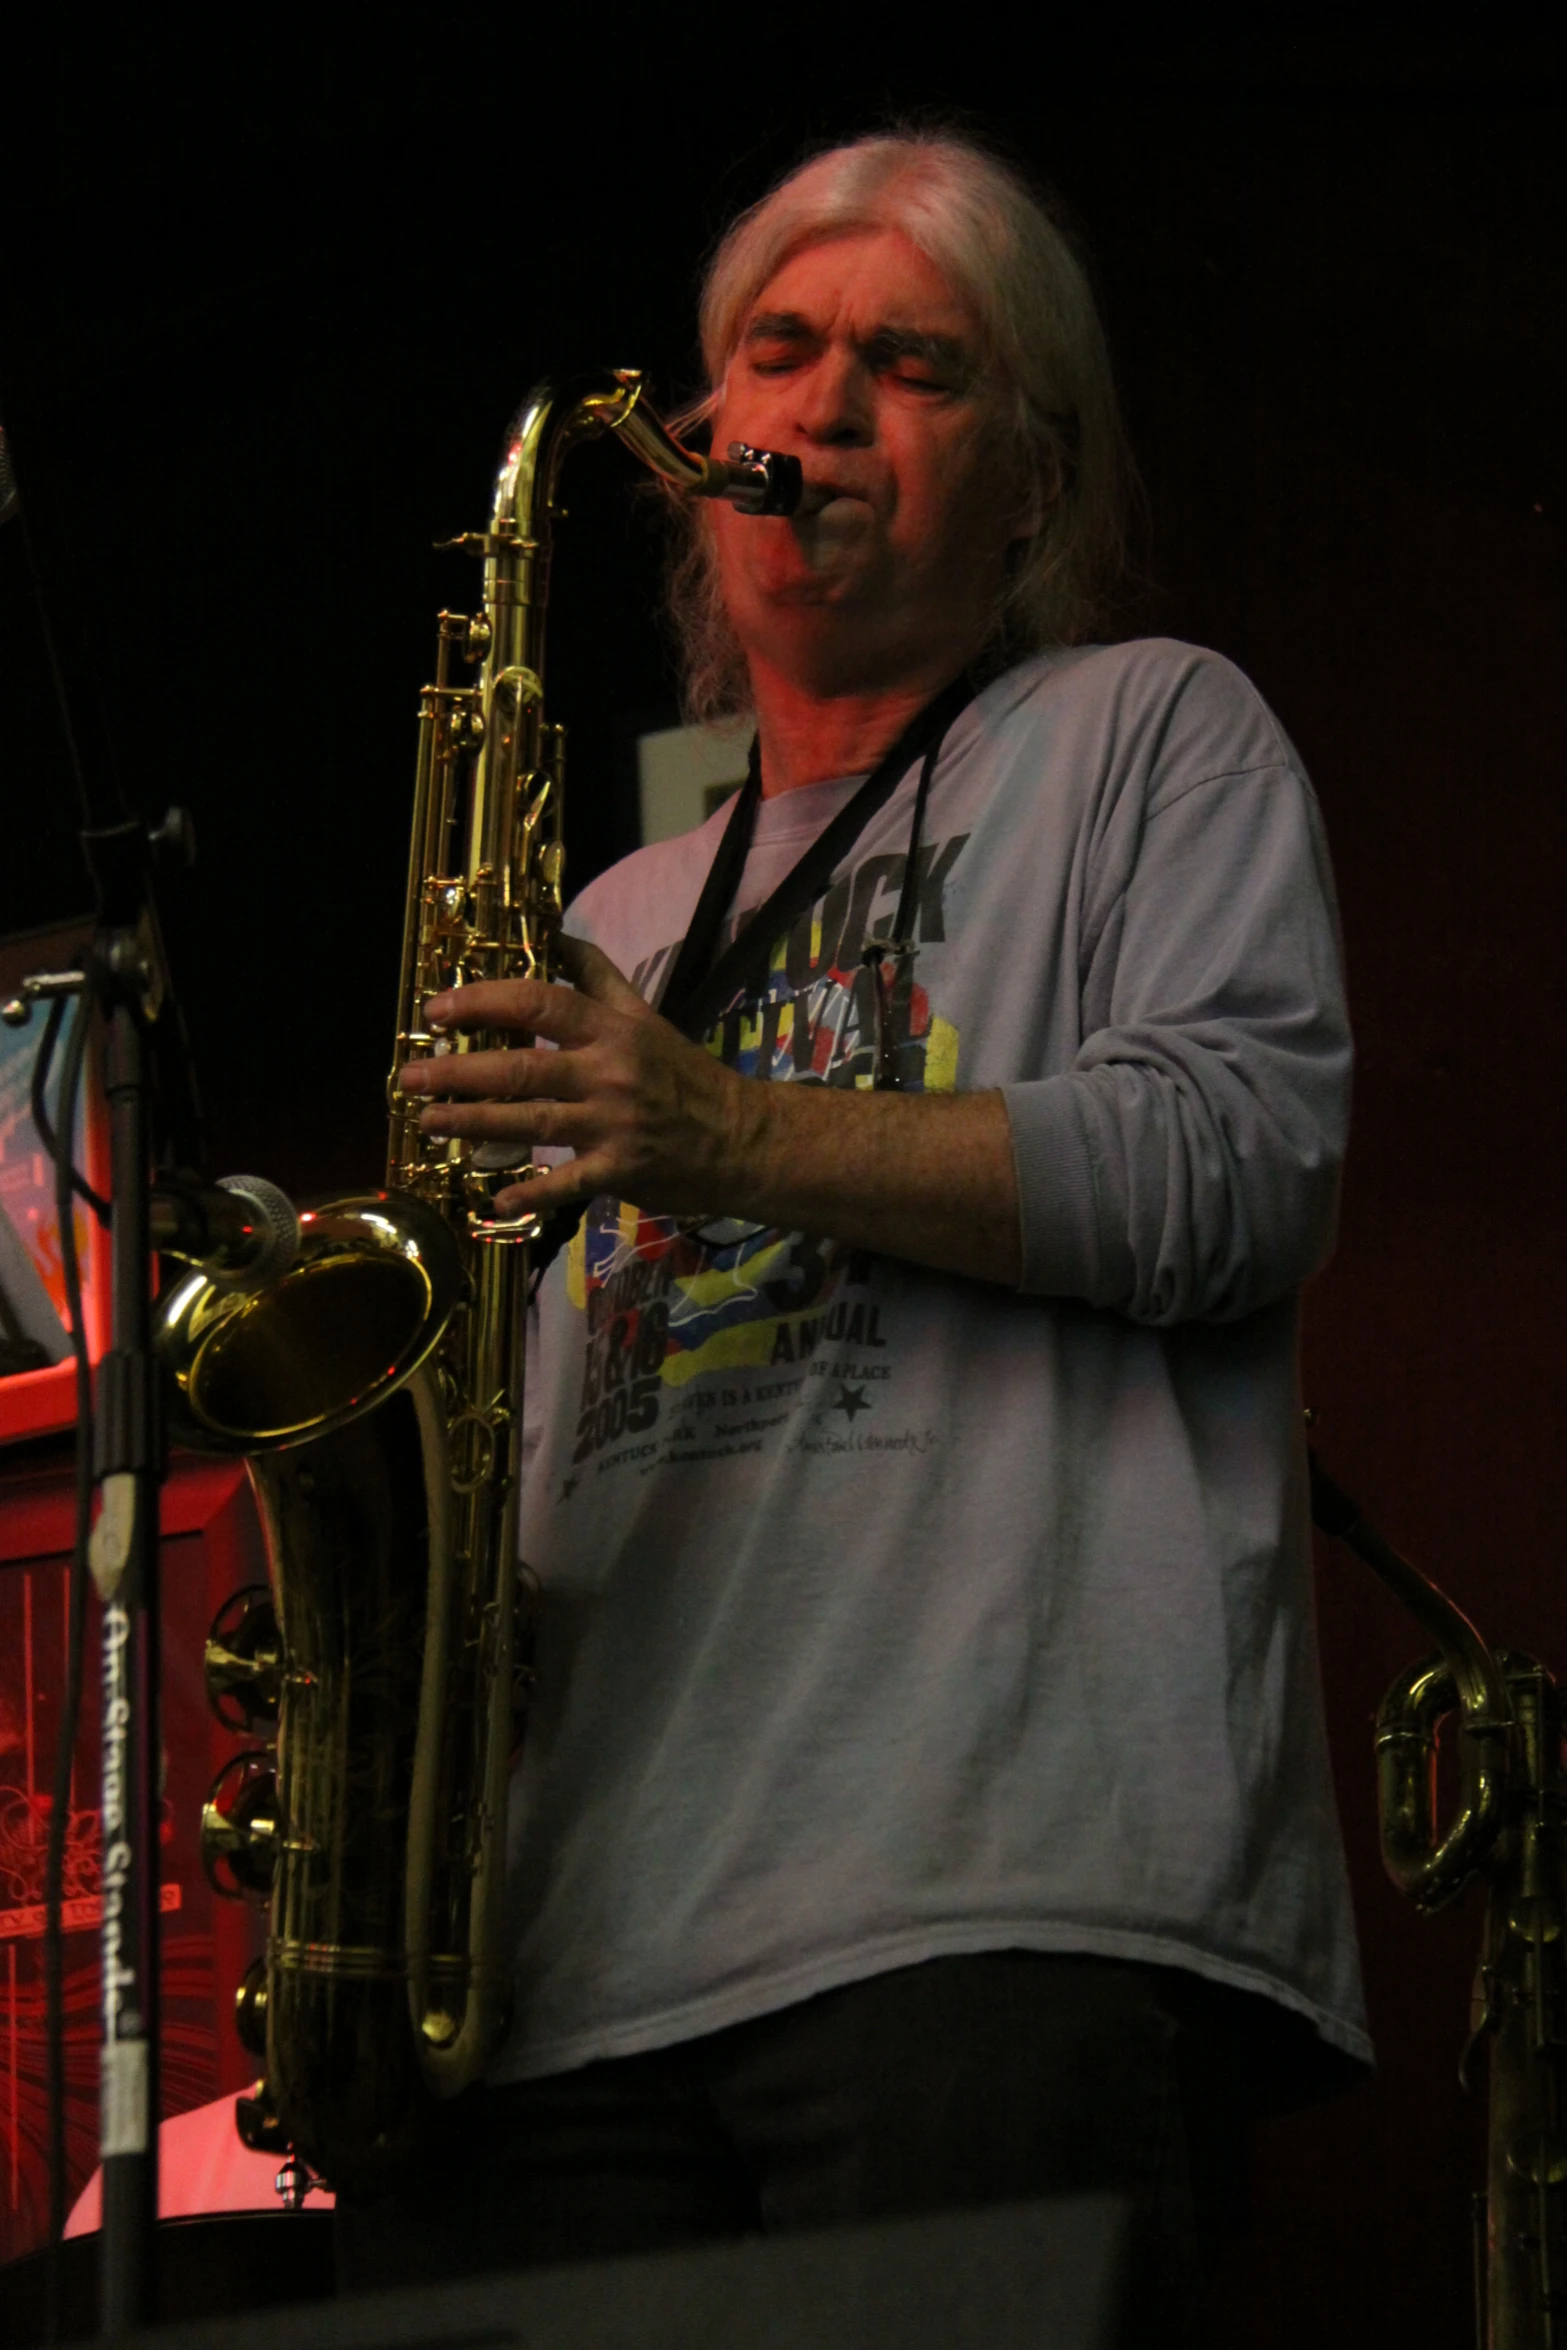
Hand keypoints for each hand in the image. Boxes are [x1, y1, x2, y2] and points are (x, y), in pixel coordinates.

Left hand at [397, 937, 759, 1221]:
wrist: (742, 1138)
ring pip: (530, 1122)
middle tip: (409, 1075)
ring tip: (428, 1121)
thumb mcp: (646, 1017)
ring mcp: (612, 1124)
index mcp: (611, 1030)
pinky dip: (532, 1193)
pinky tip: (496, 1199)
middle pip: (521, 1068)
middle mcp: (607, 1073)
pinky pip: (567, 1183)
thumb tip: (555, 935)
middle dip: (458, 1072)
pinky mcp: (620, 1171)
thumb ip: (598, 977)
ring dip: (473, 1124)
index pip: (539, 1005)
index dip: (484, 1003)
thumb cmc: (684, 1076)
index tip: (437, 1011)